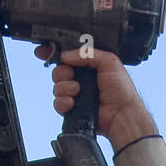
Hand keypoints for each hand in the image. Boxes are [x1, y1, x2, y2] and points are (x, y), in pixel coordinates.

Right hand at [34, 43, 157, 148]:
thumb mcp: (109, 61)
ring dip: (64, 87)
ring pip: (57, 86)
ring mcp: (75, 94)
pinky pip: (57, 103)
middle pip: (58, 70)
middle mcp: (80, 78)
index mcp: (88, 65)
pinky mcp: (72, 109)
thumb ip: (87, 53)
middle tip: (72, 75)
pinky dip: (62, 102)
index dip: (53, 52)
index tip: (43, 51)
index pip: (68, 55)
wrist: (122, 114)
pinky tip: (72, 102)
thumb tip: (66, 55)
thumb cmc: (121, 90)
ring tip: (77, 91)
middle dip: (62, 72)